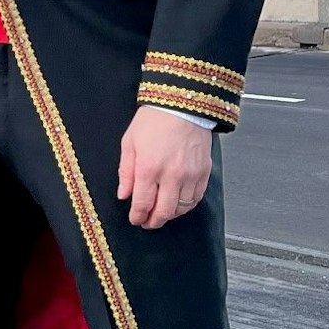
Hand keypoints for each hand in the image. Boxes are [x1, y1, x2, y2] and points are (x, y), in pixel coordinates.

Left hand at [117, 108, 212, 228]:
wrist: (181, 106)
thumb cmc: (154, 120)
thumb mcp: (129, 143)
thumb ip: (126, 171)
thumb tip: (124, 194)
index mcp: (149, 167)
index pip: (143, 203)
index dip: (138, 216)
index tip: (135, 219)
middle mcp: (171, 175)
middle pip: (164, 211)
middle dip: (154, 221)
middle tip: (147, 222)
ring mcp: (190, 175)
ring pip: (181, 208)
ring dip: (170, 215)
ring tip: (161, 213)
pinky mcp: (204, 173)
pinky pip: (196, 198)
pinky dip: (186, 206)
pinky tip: (178, 204)